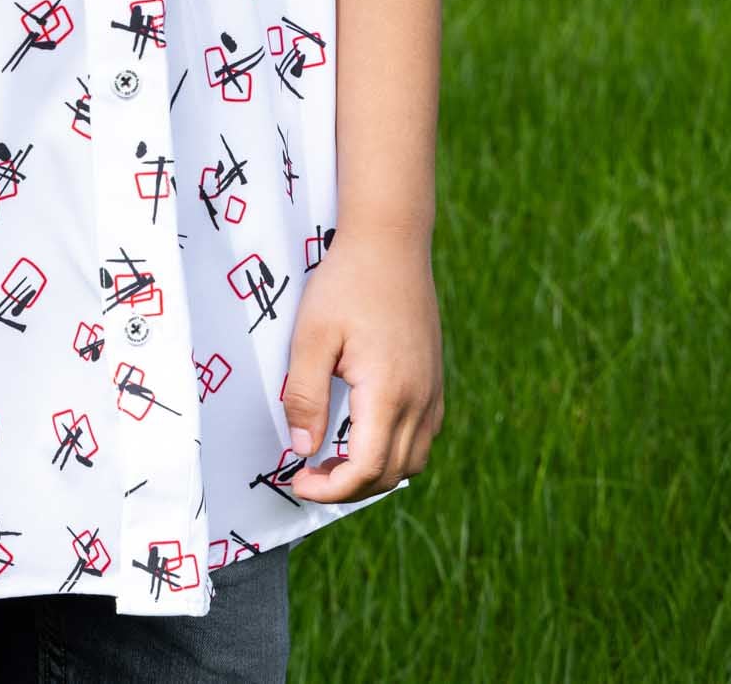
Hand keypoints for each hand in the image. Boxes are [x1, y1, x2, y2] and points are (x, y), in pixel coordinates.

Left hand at [281, 227, 443, 502]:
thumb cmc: (346, 284)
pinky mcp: (435, 380)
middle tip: (308, 474)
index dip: (330, 489)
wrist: (390, 243)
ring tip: (333, 460)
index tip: (297, 480)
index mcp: (388, 393)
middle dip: (348, 488)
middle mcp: (419, 400)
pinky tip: (364, 434)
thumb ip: (304, 396)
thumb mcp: (311, 336)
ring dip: (374, 473)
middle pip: (390, 474)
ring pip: (412, 461)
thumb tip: (303, 450)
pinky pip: (422, 437)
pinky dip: (395, 452)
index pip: (366, 469)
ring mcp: (432, 391)